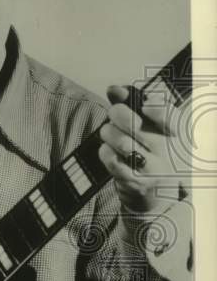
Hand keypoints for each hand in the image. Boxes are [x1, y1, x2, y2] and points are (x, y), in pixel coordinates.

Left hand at [98, 84, 182, 215]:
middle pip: (135, 126)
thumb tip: (113, 89)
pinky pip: (111, 159)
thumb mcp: (149, 127)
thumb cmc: (149, 151)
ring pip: (121, 142)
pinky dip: (104, 150)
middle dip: (117, 114)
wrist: (154, 191)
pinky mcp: (135, 181)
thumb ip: (132, 104)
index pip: (170, 117)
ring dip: (108, 132)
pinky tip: (109, 150)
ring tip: (108, 132)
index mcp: (176, 134)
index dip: (155, 108)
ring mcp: (152, 168)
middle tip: (114, 114)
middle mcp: (168, 151)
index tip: (144, 104)